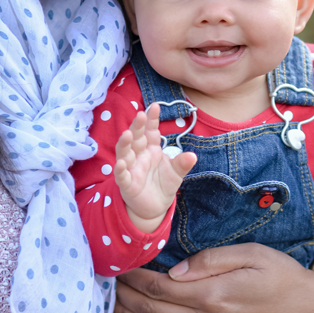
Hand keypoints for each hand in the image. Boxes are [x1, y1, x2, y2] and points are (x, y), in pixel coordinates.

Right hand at [114, 104, 196, 232]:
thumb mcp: (176, 172)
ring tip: (127, 134)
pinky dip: (120, 170)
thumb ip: (182, 164)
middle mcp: (139, 155)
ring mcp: (131, 169)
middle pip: (136, 138)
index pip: (151, 131)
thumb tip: (193, 156)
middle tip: (141, 115)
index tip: (155, 106)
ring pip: (125, 153)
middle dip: (137, 126)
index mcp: (151, 148)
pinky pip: (122, 176)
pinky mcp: (127, 184)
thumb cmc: (164, 183)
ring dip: (125, 144)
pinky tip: (121, 163)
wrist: (155, 206)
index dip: (152, 119)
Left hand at [115, 243, 313, 312]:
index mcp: (213, 295)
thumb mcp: (250, 254)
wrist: (310, 312)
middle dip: (126, 296)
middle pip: (152, 312)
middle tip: (107, 283)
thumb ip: (209, 261)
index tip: (119, 266)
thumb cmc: (281, 275)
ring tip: (112, 304)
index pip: (159, 288)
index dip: (134, 277)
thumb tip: (172, 273)